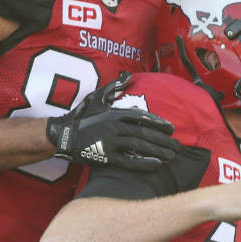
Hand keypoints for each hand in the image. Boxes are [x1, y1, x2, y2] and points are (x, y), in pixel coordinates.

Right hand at [45, 72, 178, 171]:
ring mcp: (110, 142)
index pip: (142, 117)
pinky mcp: (106, 157)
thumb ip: (113, 88)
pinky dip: (144, 163)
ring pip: (139, 146)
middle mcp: (115, 127)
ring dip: (158, 151)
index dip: (159, 123)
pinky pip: (129, 161)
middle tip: (177, 146)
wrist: (63, 135)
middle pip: (145, 133)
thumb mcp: (97, 98)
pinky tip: (156, 165)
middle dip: (163, 140)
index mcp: (115, 113)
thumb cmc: (82, 117)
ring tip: (171, 156)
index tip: (171, 128)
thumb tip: (128, 76)